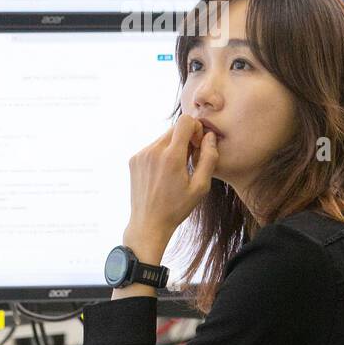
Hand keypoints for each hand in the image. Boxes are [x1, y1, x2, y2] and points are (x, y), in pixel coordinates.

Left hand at [126, 114, 218, 253]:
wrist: (149, 223)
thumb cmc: (177, 208)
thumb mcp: (200, 186)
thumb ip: (209, 158)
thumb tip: (209, 136)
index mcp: (172, 157)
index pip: (185, 121)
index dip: (196, 128)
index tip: (197, 145)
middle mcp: (153, 151)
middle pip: (174, 128)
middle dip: (186, 138)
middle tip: (190, 159)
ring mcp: (141, 155)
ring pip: (163, 137)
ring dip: (173, 146)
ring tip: (176, 169)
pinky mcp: (134, 160)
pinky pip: (152, 147)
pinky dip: (161, 154)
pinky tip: (163, 173)